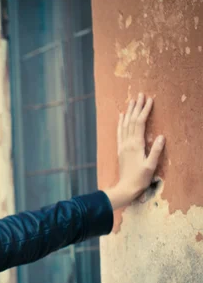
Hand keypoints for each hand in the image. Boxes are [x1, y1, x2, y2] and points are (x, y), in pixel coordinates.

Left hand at [104, 93, 164, 209]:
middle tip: (140, 94)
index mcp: (136, 145)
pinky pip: (119, 132)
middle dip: (137, 107)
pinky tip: (121, 116)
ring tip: (132, 101)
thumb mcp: (151, 166)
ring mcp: (122, 145)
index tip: (149, 100)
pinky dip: (120, 123)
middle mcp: (127, 143)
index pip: (140, 123)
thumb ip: (156, 151)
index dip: (144, 110)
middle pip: (131, 120)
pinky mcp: (120, 150)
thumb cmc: (140, 178)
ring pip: (124, 124)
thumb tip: (162, 136)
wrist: (126, 187)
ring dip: (128, 112)